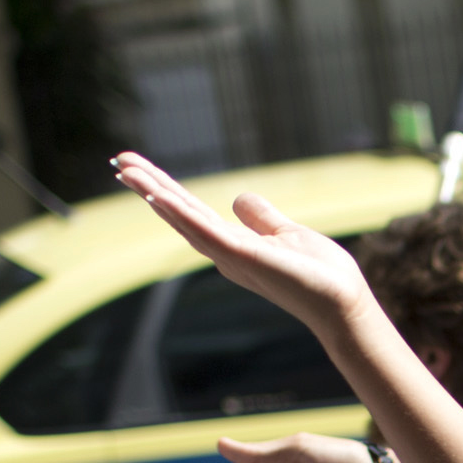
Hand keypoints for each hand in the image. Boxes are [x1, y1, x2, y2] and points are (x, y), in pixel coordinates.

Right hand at [110, 153, 374, 337]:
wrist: (344, 302)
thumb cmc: (320, 275)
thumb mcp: (285, 233)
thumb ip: (260, 217)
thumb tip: (238, 198)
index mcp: (232, 245)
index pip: (191, 211)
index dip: (164, 188)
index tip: (138, 166)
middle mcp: (224, 252)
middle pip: (179, 213)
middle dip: (148, 186)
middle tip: (118, 161)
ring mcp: (230, 256)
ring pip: (183, 219)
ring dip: (154, 193)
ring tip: (126, 170)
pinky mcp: (243, 256)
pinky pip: (205, 231)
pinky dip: (180, 214)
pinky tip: (157, 196)